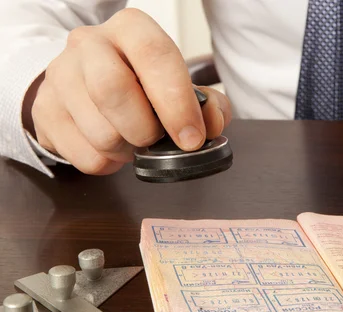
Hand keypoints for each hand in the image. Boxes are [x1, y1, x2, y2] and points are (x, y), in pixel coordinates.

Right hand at [26, 8, 230, 174]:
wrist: (88, 86)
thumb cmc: (143, 86)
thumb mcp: (183, 88)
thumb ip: (209, 104)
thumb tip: (211, 123)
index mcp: (131, 29)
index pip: (154, 55)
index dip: (177, 102)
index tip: (191, 137)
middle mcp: (89, 44)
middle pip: (112, 89)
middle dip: (144, 129)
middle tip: (156, 139)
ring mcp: (60, 75)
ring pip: (100, 132)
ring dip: (127, 150)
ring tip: (133, 140)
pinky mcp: (45, 110)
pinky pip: (85, 156)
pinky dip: (109, 163)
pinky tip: (112, 148)